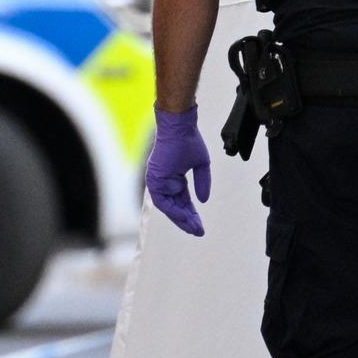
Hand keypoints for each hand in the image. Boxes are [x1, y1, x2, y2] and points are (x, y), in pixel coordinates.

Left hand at [142, 107, 210, 237]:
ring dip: (181, 219)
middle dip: (187, 220)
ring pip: (169, 207)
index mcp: (174, 178)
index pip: (183, 202)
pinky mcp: (154, 179)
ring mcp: (158, 181)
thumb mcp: (200, 164)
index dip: (192, 214)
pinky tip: (185, 217)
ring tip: (193, 228)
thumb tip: (203, 201)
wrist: (180, 126)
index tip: (200, 226)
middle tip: (198, 232)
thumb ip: (202, 183)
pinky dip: (173, 210)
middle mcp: (164, 182)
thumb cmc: (189, 140)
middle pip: (176, 207)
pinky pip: (163, 200)